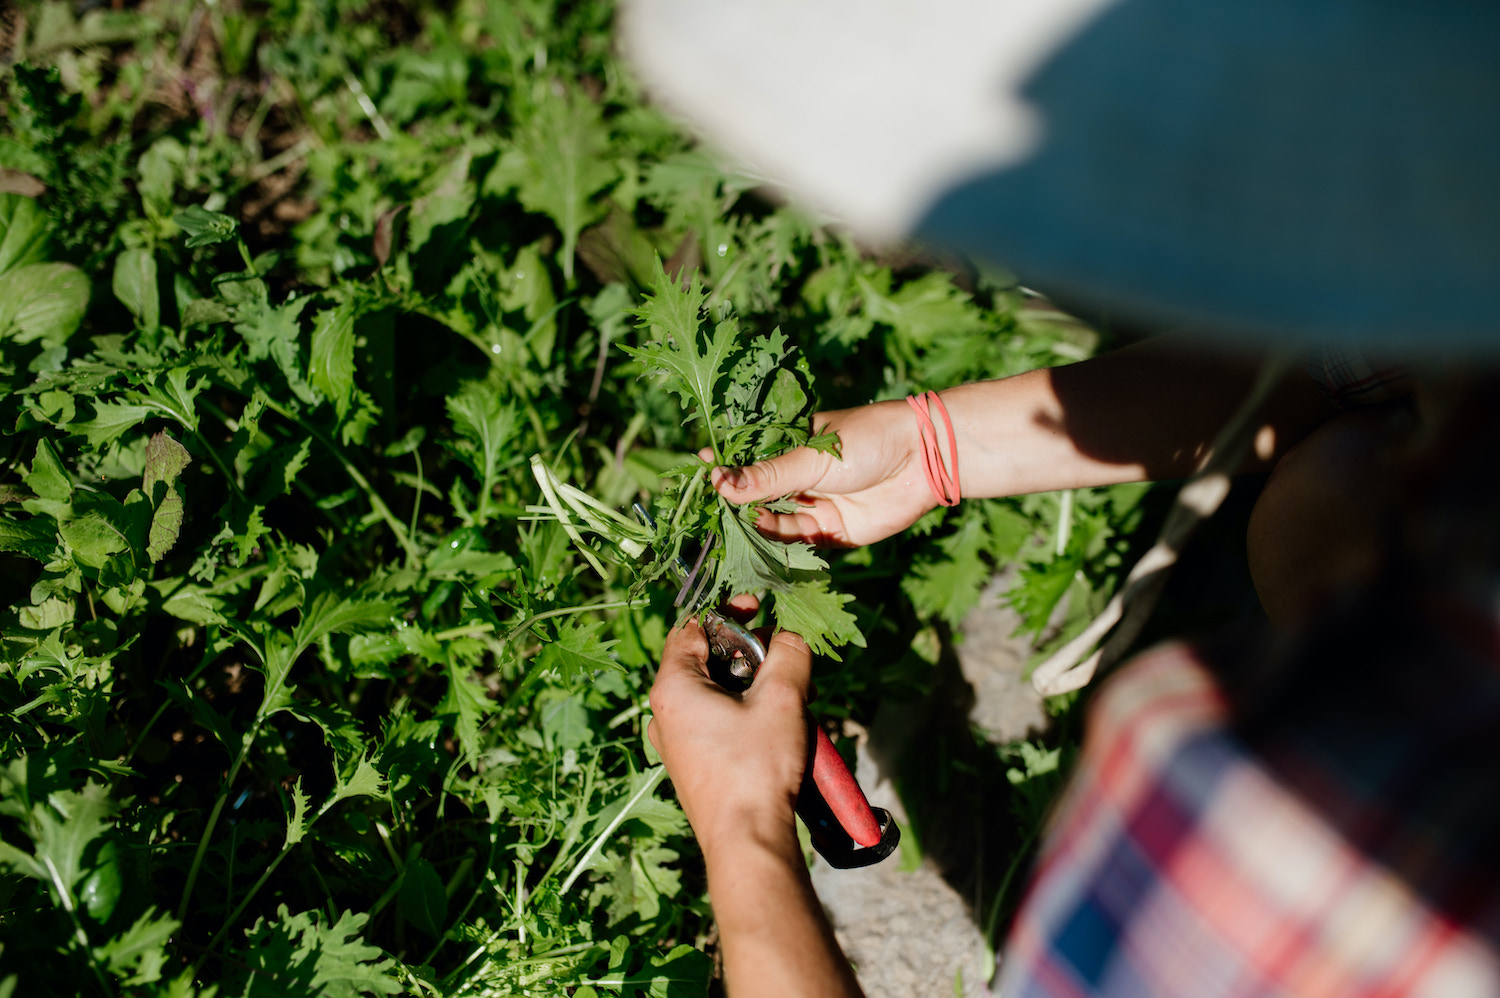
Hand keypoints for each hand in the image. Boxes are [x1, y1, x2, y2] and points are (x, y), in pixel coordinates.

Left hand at [647, 619, 812, 856]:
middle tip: (786, 660)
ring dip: (756, 686)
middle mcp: (665, 713)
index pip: (693, 626)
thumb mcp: (782, 699)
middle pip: (708, 660)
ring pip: (717, 693)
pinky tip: (781, 728)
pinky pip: (718, 723)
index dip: (728, 611)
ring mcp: (676, 742)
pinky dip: (747, 714)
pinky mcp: (693, 765)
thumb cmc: (756, 767)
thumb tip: (791, 637)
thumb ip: (789, 654)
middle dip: (752, 654)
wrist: (747, 840)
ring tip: (794, 699)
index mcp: (673, 687)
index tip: (759, 608)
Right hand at [707, 400, 935, 546]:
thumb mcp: (810, 456)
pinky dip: (779, 550)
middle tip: (710, 516)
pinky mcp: (829, 533)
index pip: (747, 460)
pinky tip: (760, 549)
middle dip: (735, 508)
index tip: (698, 476)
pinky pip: (797, 546)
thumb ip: (767, 476)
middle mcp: (796, 478)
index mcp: (789, 446)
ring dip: (755, 530)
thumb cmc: (866, 441)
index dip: (724, 471)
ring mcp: (812, 506)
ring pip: (773, 525)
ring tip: (736, 533)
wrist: (922, 460)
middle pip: (756, 499)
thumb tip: (717, 481)